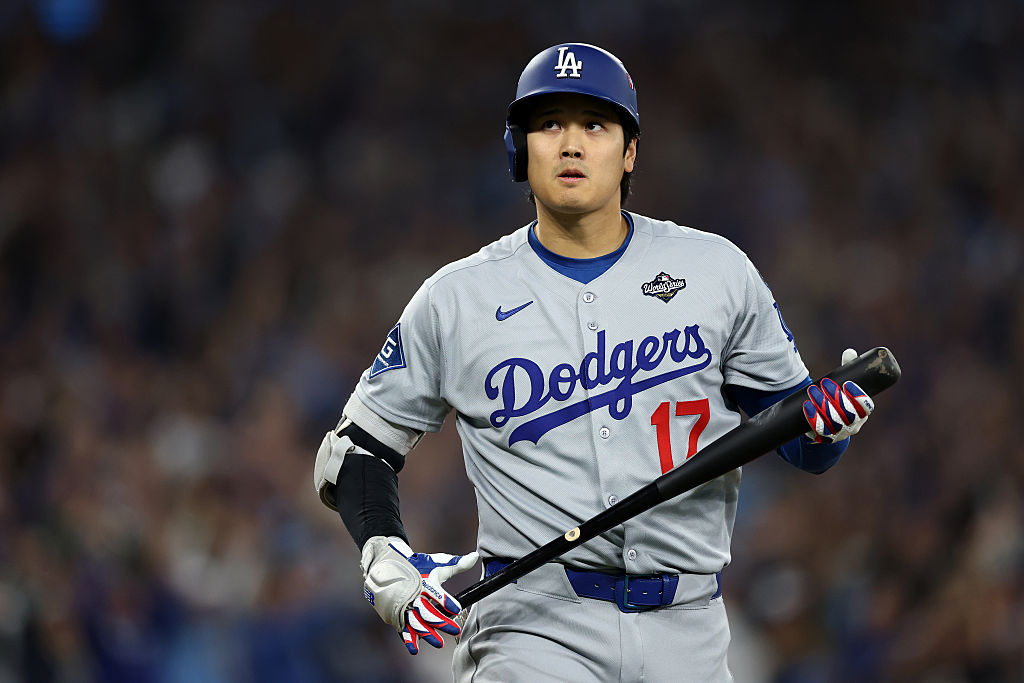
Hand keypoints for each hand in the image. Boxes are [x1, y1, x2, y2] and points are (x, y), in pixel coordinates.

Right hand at [360, 536, 478, 654]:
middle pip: (427, 611)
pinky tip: (415, 649)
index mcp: (424, 581)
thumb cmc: (417, 566)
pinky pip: (403, 628)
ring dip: (427, 633)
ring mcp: (404, 606)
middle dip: (441, 622)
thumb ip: (456, 564)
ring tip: (439, 643)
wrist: (387, 566)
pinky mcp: (396, 614)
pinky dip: (408, 638)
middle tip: (455, 630)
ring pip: (415, 622)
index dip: (446, 601)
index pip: (436, 592)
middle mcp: (413, 594)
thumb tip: (475, 557)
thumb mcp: (436, 563)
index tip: (457, 608)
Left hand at [803, 348, 874, 442]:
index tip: (847, 384)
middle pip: (849, 415)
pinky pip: (820, 431)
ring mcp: (840, 433)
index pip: (866, 406)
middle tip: (825, 384)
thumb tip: (850, 353)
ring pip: (834, 423)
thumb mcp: (845, 385)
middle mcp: (854, 425)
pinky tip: (807, 406)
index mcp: (863, 412)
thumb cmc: (840, 400)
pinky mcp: (825, 437)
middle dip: (837, 398)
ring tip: (813, 392)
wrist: (827, 424)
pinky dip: (813, 418)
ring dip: (823, 406)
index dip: (858, 396)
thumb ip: (849, 368)